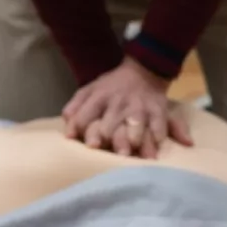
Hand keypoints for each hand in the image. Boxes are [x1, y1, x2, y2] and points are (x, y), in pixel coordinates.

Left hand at [62, 58, 192, 157]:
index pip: (84, 116)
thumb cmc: (111, 87)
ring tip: (132, 155)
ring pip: (136, 126)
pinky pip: (159, 126)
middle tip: (109, 154)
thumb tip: (67, 135)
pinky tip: (154, 149)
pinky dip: (157, 137)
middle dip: (109, 139)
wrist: (143, 71)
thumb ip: (74, 108)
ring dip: (134, 139)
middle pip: (110, 125)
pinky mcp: (158, 111)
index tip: (86, 145)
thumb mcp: (89, 91)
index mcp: (98, 98)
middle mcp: (117, 103)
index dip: (82, 129)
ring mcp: (139, 108)